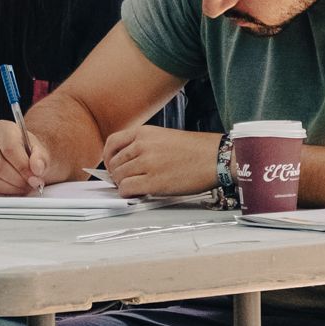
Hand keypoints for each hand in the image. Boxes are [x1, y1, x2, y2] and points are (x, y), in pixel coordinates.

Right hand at [0, 119, 47, 195]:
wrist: (23, 158)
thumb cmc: (29, 152)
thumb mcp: (40, 151)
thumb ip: (40, 158)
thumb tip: (36, 168)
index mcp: (2, 128)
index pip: (9, 149)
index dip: (22, 166)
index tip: (34, 177)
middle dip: (17, 180)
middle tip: (30, 184)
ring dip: (10, 188)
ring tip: (23, 187)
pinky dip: (1, 193)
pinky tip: (12, 190)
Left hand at [101, 125, 219, 197]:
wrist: (216, 158)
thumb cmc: (196, 150)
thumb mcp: (164, 137)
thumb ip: (144, 145)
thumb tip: (126, 162)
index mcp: (144, 132)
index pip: (112, 143)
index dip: (107, 157)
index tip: (111, 165)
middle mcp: (142, 146)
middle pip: (114, 163)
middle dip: (117, 174)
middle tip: (125, 180)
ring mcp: (147, 163)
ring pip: (119, 177)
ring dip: (123, 185)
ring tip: (135, 187)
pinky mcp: (153, 182)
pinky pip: (127, 189)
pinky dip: (128, 193)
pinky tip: (138, 194)